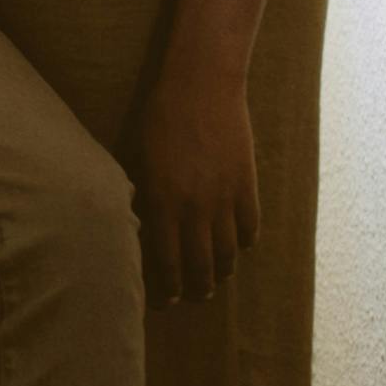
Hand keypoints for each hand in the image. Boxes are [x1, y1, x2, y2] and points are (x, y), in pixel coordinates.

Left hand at [133, 56, 259, 304]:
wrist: (201, 84)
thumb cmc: (158, 115)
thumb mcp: (136, 156)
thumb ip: (140, 194)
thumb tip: (137, 225)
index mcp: (161, 201)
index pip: (165, 261)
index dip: (166, 288)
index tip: (163, 302)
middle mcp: (195, 207)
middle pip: (200, 267)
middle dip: (195, 290)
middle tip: (191, 299)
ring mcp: (225, 198)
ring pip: (228, 254)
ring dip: (220, 273)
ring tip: (213, 280)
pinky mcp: (247, 185)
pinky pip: (250, 229)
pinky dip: (243, 244)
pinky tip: (235, 247)